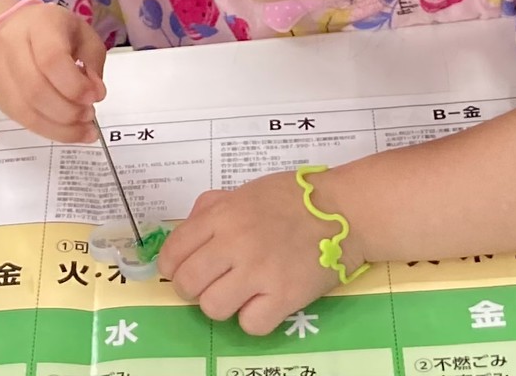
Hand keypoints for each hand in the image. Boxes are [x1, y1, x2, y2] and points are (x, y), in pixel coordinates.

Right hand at [0, 1, 105, 142]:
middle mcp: (12, 44)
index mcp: (39, 24)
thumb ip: (93, 62)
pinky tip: (69, 132)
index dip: (75, 85)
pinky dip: (49, 131)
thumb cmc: (54, 32)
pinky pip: (21, 120)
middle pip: (36, 89)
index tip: (96, 97)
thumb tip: (94, 94)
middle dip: (69, 110)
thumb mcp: (83, 34)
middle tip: (89, 114)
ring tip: (83, 127)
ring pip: (26, 110)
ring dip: (60, 127)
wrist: (11, 30)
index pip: (52, 59)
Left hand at [157, 170, 337, 335]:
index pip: (174, 250)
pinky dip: (254, 318)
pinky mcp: (284, 296)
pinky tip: (264, 303)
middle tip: (210, 285)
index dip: (172, 267)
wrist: (343, 210)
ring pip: (213, 307)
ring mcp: (259, 270)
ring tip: (239, 294)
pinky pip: (250, 324)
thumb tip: (187, 232)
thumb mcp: (245, 191)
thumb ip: (212, 208)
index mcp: (222, 214)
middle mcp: (234, 242)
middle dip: (192, 289)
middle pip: (187, 283)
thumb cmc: (293, 199)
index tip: (182, 271)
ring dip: (222, 305)